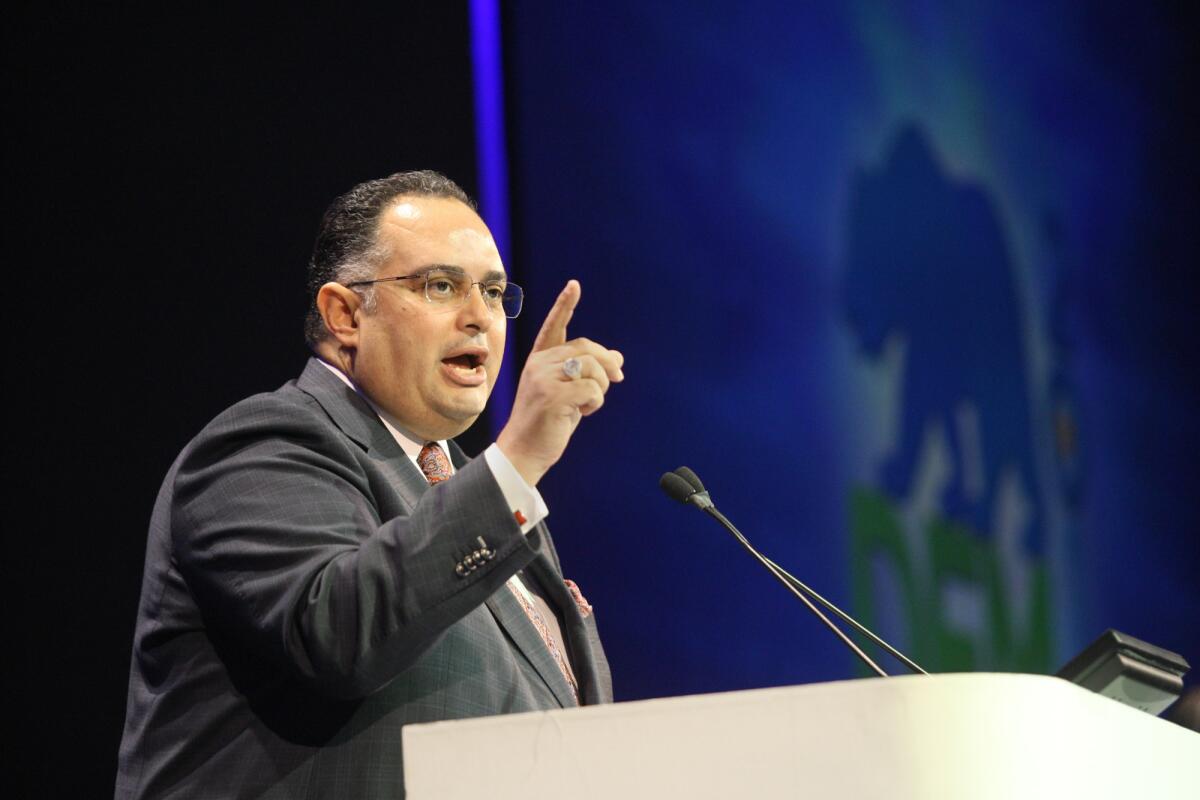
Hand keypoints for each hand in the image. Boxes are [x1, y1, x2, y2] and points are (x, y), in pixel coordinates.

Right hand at [497, 280, 623, 485]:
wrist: (524, 452)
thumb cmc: (548, 422)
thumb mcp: (569, 392)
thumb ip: (588, 373)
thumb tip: (618, 357)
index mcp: (539, 360)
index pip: (553, 326)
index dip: (565, 305)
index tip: (574, 285)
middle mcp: (539, 364)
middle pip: (587, 349)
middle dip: (608, 365)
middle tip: (617, 380)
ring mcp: (543, 379)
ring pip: (593, 368)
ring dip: (602, 387)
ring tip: (590, 403)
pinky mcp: (552, 396)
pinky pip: (593, 389)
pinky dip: (596, 403)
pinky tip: (583, 412)